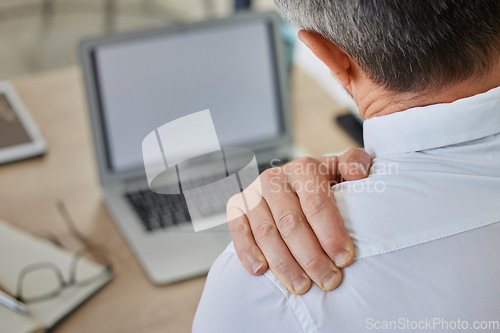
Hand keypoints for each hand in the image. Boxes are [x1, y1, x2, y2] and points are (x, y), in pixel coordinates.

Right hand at [227, 148, 371, 293]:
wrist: (289, 182)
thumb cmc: (320, 183)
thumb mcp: (341, 170)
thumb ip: (356, 163)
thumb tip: (357, 171)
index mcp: (303, 169)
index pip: (316, 203)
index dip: (330, 234)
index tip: (344, 259)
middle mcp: (274, 179)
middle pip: (291, 222)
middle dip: (311, 256)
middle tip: (328, 280)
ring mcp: (253, 193)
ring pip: (266, 232)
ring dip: (284, 263)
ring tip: (302, 286)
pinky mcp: (237, 207)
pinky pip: (238, 231)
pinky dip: (247, 252)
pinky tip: (261, 271)